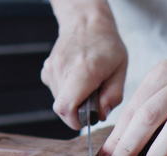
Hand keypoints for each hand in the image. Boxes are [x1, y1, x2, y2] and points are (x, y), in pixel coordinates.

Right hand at [41, 1, 126, 128]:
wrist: (86, 23)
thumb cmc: (107, 46)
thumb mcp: (120, 70)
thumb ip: (113, 95)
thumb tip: (101, 116)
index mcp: (85, 70)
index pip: (67, 107)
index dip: (76, 120)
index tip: (89, 118)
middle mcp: (63, 69)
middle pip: (62, 109)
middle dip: (79, 113)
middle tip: (94, 100)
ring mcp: (52, 69)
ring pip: (59, 102)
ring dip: (75, 102)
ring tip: (88, 87)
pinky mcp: (46, 71)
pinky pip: (56, 93)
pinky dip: (68, 94)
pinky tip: (79, 82)